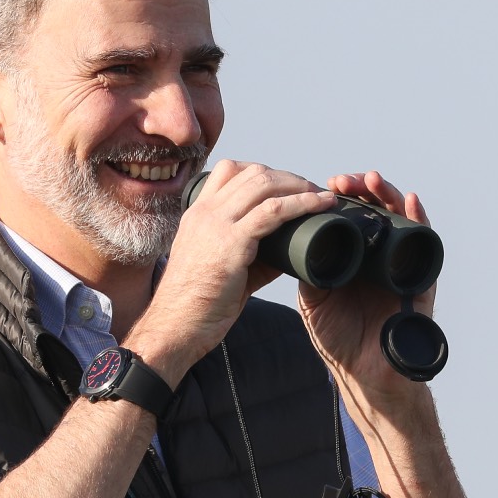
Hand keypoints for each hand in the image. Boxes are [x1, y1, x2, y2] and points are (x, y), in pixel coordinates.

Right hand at [127, 159, 334, 379]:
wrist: (175, 327)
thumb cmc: (198, 305)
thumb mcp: (222, 268)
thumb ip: (252, 255)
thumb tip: (288, 251)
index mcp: (198, 213)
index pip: (230, 170)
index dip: (264, 172)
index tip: (287, 187)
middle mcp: (205, 211)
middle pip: (253, 172)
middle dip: (289, 178)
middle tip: (313, 192)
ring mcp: (216, 224)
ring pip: (264, 184)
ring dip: (299, 186)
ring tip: (322, 197)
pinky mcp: (231, 242)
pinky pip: (273, 211)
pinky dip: (302, 204)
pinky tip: (320, 206)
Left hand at [298, 170, 434, 403]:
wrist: (364, 374)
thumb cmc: (340, 341)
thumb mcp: (314, 300)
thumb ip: (307, 271)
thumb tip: (290, 239)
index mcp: (353, 257)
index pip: (350, 215)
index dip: (340, 196)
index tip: (325, 184)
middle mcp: (378, 255)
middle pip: (374, 210)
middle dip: (360, 188)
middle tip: (342, 180)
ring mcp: (400, 264)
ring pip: (398, 219)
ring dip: (388, 195)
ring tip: (371, 180)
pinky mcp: (420, 278)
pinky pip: (424, 244)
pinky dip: (419, 220)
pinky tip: (412, 202)